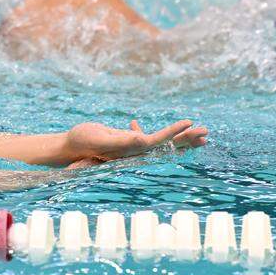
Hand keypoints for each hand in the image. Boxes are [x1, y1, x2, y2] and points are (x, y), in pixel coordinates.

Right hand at [65, 119, 207, 162]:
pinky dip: (142, 131)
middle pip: (166, 145)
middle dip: (186, 138)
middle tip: (207, 131)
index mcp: (132, 150)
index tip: (190, 123)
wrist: (68, 148)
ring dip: (176, 136)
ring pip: (159, 141)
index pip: (160, 142)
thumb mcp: (100, 139)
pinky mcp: (123, 143)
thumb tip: (143, 140)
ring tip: (193, 130)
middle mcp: (135, 151)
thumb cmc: (81, 141)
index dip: (175, 134)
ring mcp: (130, 148)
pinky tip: (134, 123)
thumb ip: (121, 141)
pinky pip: (139, 137)